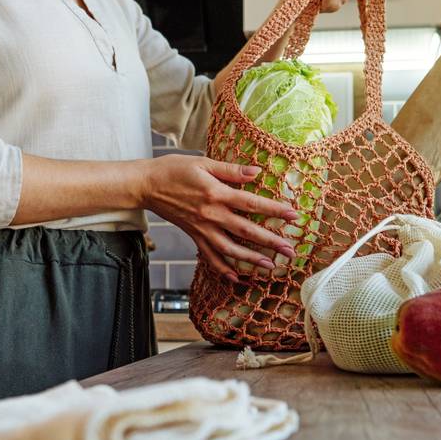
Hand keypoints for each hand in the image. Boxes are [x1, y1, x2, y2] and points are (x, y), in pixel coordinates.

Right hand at [140, 155, 297, 282]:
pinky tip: (236, 277)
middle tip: (290, 251)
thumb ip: (231, 170)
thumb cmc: (174, 169)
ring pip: (230, 249)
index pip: (252, 203)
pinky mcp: (193, 236)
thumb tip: (257, 171)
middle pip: (246, 231)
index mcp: (216, 193)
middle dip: (270, 242)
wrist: (146, 185)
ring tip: (270, 267)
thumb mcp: (204, 163)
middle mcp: (211, 215)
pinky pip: (209, 256)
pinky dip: (222, 268)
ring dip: (251, 260)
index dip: (274, 210)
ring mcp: (201, 229)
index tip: (294, 216)